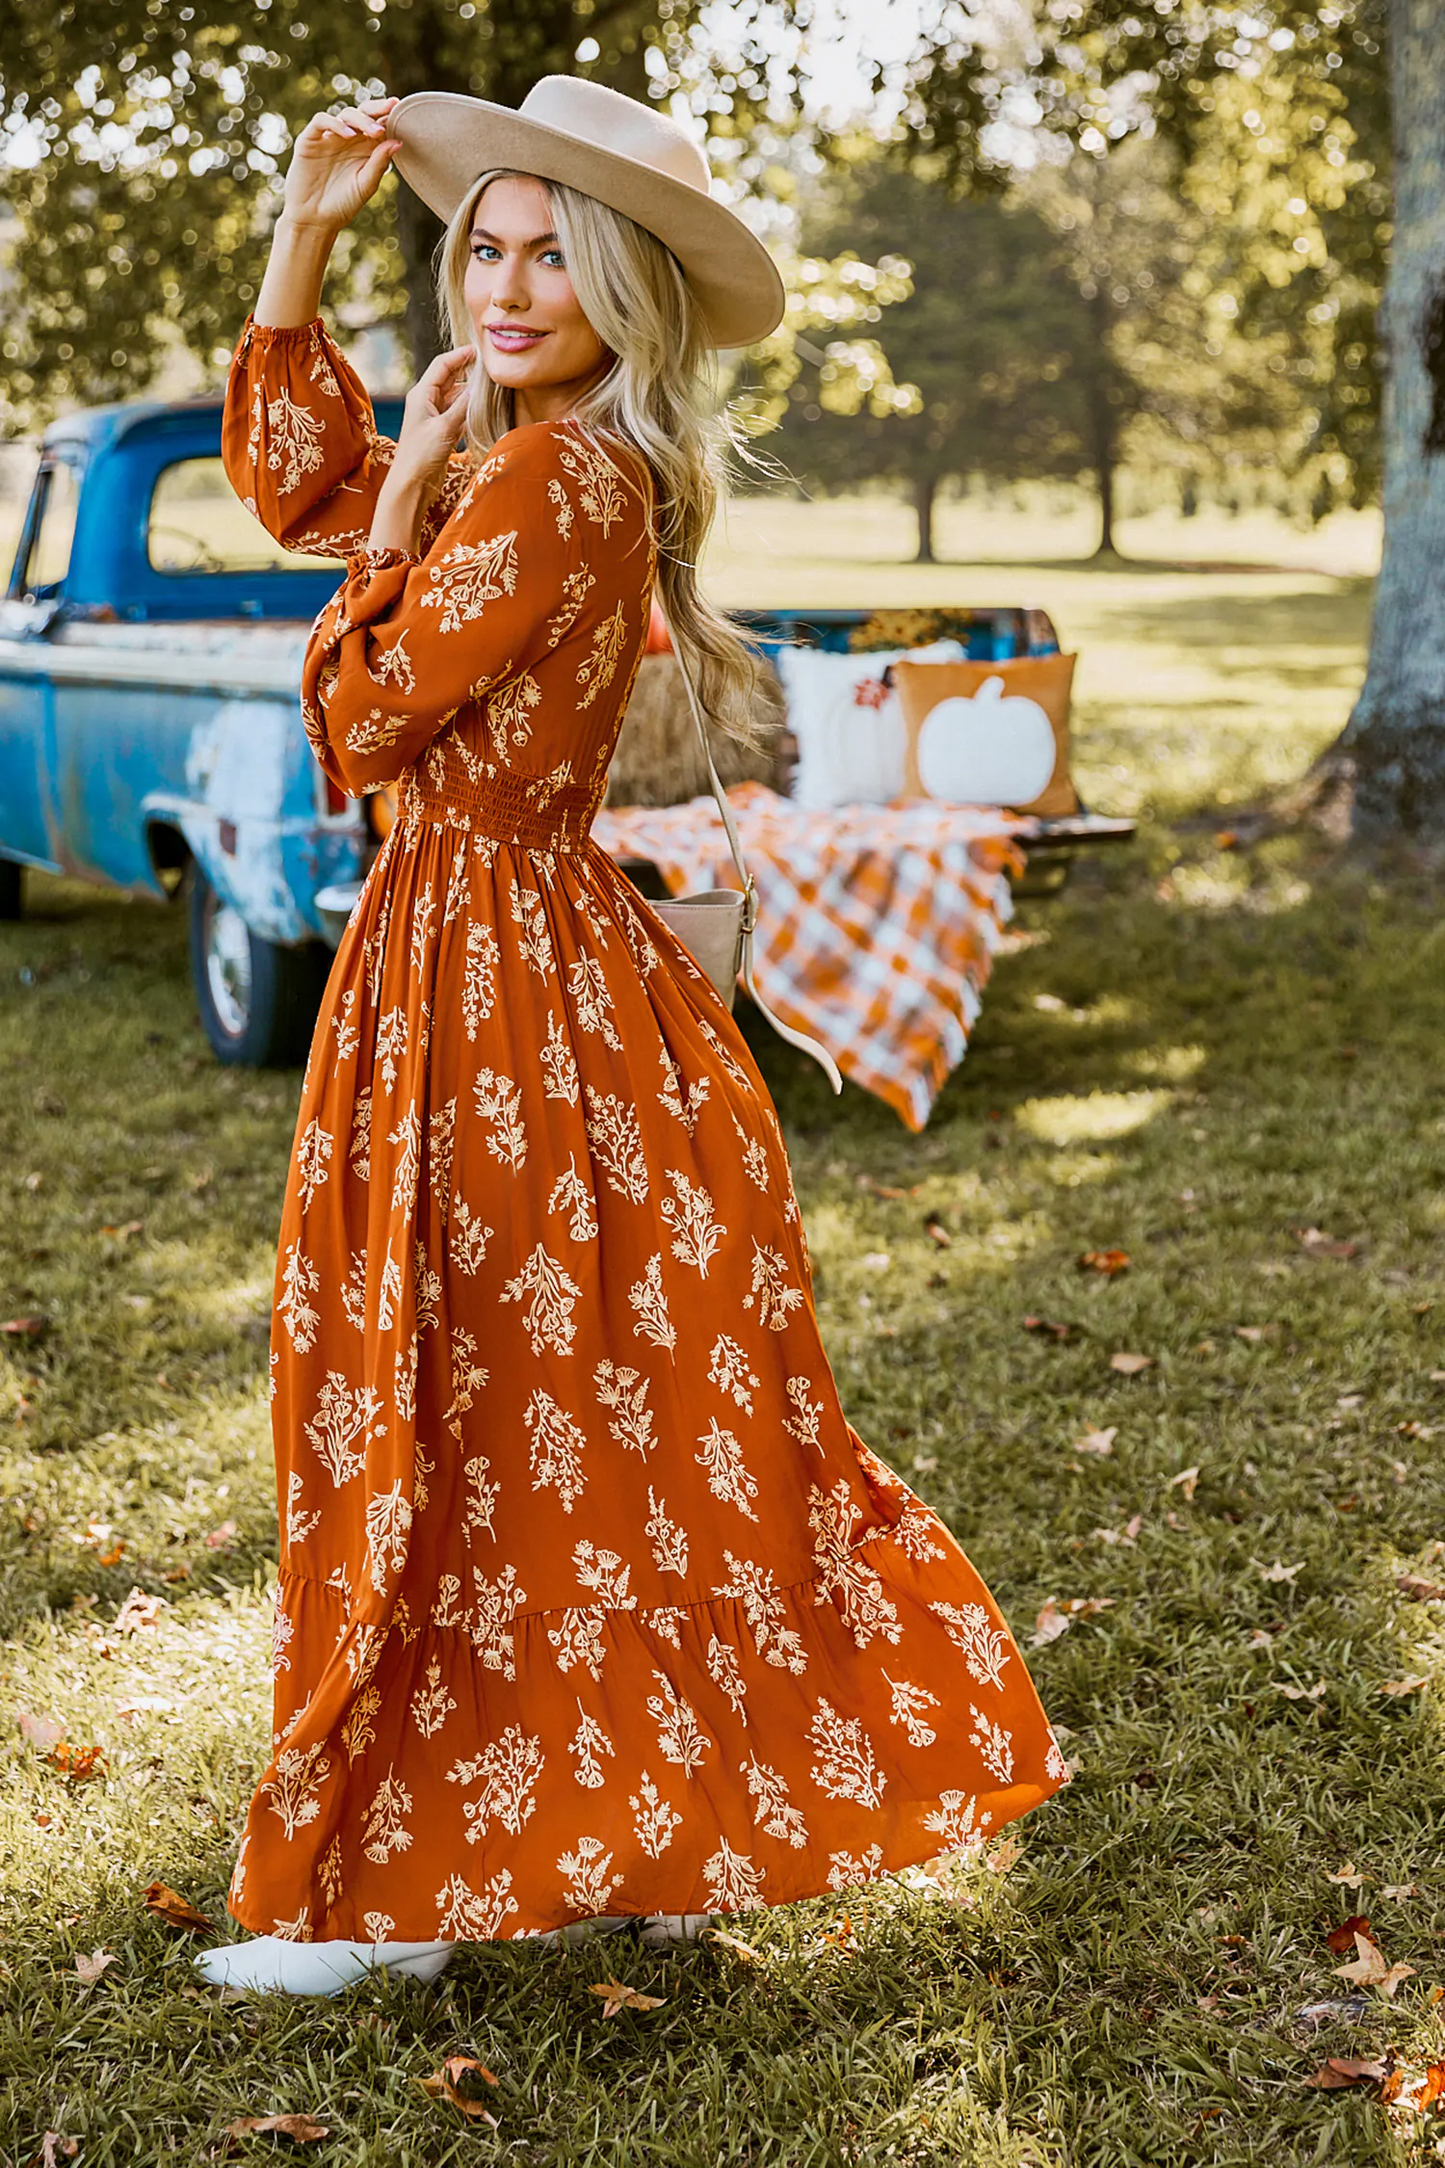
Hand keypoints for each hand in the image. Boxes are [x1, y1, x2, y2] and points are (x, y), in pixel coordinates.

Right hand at [282, 97, 400, 233]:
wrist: (315, 219)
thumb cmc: (343, 204)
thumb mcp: (366, 184)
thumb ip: (379, 163)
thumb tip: (398, 142)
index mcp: (364, 148)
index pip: (378, 125)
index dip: (388, 116)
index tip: (401, 109)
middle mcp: (347, 139)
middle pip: (363, 113)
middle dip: (377, 109)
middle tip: (390, 109)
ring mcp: (329, 137)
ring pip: (345, 114)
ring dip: (361, 119)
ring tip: (374, 132)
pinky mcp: (310, 139)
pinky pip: (321, 121)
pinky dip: (336, 124)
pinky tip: (349, 135)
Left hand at [391, 346, 475, 492]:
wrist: (412, 484)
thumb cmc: (421, 456)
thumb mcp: (445, 428)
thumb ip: (463, 406)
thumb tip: (479, 387)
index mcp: (421, 394)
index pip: (442, 365)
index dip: (460, 355)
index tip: (479, 351)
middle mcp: (427, 401)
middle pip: (450, 377)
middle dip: (468, 370)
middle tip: (489, 366)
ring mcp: (435, 416)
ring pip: (456, 395)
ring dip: (471, 390)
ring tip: (491, 385)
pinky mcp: (442, 431)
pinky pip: (458, 412)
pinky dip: (470, 408)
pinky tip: (483, 406)